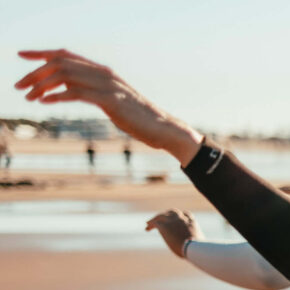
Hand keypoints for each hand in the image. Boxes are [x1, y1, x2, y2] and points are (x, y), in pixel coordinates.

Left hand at [15, 49, 201, 165]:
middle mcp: (104, 74)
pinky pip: (77, 93)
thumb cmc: (140, 120)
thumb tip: (72, 89)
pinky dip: (57, 95)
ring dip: (42, 84)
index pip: (66, 55)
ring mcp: (108, 86)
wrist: (164, 129)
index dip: (42, 53)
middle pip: (60, 63)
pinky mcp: (110, 101)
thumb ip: (92, 92)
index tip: (22, 56)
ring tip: (28, 96)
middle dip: (35, 72)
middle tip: (18, 86)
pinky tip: (45, 101)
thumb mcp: (112, 103)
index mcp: (104, 73)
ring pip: (65, 75)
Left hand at [146, 209, 204, 257]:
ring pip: (161, 216)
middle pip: (172, 212)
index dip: (180, 215)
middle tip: (160, 219)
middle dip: (166, 215)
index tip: (176, 218)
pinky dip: (150, 225)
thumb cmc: (199, 249)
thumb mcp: (200, 244)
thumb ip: (197, 243)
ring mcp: (172, 221)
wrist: (193, 247)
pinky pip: (155, 223)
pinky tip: (147, 229)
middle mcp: (182, 218)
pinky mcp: (164, 226)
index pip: (185, 214)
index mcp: (192, 222)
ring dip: (155, 219)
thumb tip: (199, 249)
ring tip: (149, 223)